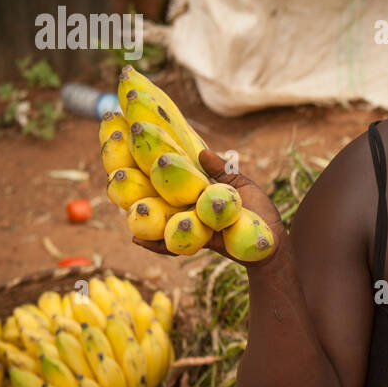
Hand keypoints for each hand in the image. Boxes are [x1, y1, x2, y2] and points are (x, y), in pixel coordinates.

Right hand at [131, 149, 289, 269]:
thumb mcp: (241, 185)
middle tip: (115, 172)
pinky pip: (171, 244)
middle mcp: (187, 205)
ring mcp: (189, 223)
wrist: (272, 242)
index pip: (169, 173)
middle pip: (153, 194)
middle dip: (132, 184)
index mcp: (197, 187)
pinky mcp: (196, 242)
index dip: (148, 160)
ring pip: (157, 219)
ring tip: (122, 204)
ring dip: (139, 212)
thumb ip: (221, 170)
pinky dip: (155, 244)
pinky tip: (137, 239)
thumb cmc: (258, 211)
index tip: (130, 142)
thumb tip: (201, 152)